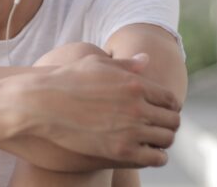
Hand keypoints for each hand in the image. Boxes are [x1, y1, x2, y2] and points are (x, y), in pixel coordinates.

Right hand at [16, 53, 179, 167]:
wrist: (43, 103)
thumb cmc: (68, 79)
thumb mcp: (97, 64)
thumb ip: (126, 64)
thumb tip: (147, 58)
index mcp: (136, 84)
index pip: (170, 99)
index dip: (170, 107)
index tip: (162, 111)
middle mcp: (138, 106)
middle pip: (173, 120)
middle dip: (168, 124)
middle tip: (160, 127)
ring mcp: (130, 129)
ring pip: (166, 140)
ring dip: (163, 141)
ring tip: (153, 141)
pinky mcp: (120, 149)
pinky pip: (154, 158)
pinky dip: (156, 157)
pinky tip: (146, 153)